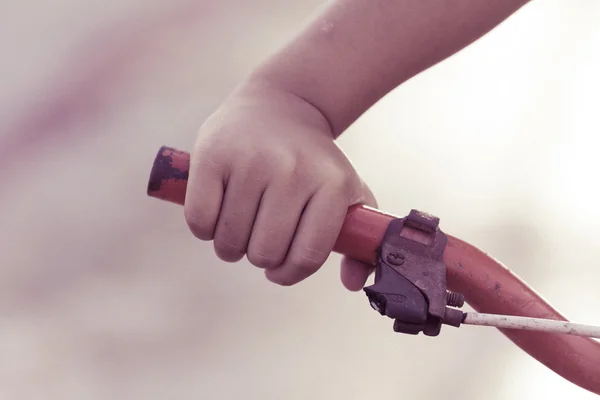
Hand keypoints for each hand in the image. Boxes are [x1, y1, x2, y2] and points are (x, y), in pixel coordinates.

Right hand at [184, 80, 376, 289]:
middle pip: (264, 253)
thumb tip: (352, 283)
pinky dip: (204, 229)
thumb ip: (356, 239)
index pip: (306, 257)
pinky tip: (218, 212)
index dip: (288, 274)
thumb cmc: (313, 162)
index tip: (279, 269)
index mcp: (332, 185)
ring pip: (229, 241)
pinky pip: (199, 221)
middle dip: (258, 257)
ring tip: (240, 225)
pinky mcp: (213, 155)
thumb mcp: (347, 190)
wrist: (281, 104)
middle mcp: (294, 171)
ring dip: (230, 245)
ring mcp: (252, 161)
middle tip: (259, 237)